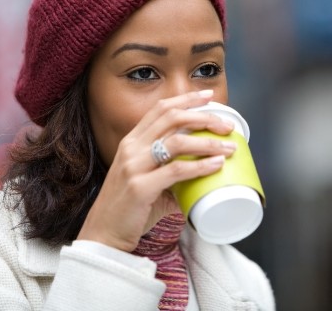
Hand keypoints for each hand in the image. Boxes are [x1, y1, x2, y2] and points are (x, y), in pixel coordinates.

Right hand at [76, 90, 236, 250]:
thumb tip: (202, 179)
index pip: (160, 109)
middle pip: (172, 118)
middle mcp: (131, 148)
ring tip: (229, 147)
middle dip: (203, 117)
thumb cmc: (128, 209)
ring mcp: (134, 166)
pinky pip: (176, 170)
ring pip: (177, 141)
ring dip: (207, 141)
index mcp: (132, 142)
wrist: (103, 235)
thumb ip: (173, 177)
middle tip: (226, 125)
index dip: (186, 99)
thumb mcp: (147, 182)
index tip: (209, 96)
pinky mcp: (139, 187)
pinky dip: (200, 166)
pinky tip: (216, 165)